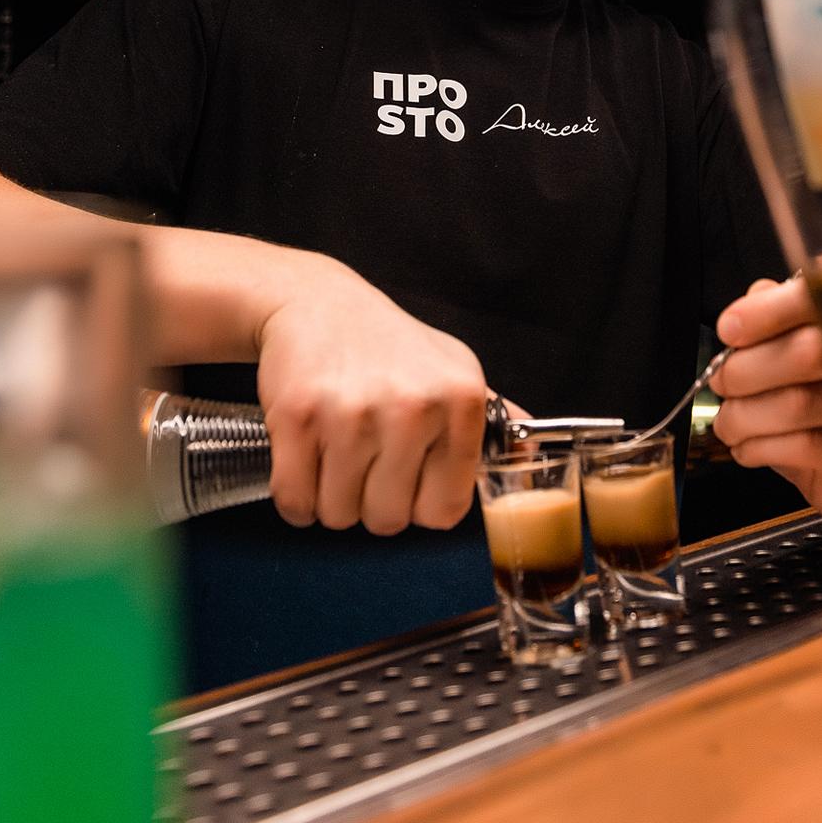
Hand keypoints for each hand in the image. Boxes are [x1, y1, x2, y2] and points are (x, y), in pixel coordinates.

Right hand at [256, 255, 487, 536]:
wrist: (317, 301)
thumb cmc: (389, 346)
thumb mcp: (453, 368)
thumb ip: (492, 419)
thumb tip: (528, 456)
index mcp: (461, 400)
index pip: (445, 511)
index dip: (420, 503)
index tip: (409, 476)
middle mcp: (413, 407)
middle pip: (389, 520)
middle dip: (372, 502)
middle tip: (365, 457)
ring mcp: (352, 412)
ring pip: (341, 515)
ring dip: (332, 497)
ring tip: (336, 450)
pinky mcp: (298, 416)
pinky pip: (294, 500)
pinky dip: (295, 496)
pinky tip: (304, 459)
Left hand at [712, 277, 821, 532]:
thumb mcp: (813, 344)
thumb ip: (787, 310)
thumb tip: (756, 296)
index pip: (816, 297)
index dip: (766, 312)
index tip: (729, 329)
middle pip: (806, 352)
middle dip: (746, 371)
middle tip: (722, 383)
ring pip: (799, 403)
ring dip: (746, 416)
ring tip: (728, 424)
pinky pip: (809, 447)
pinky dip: (763, 447)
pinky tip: (746, 448)